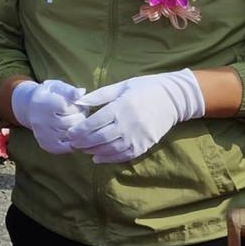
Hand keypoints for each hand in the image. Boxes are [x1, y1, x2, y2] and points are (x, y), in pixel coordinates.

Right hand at [9, 79, 87, 155]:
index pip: (69, 108)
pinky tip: (73, 132)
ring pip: (71, 135)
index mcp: (43, 104)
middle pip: (71, 122)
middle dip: (80, 116)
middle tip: (79, 112)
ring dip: (78, 128)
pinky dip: (74, 141)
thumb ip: (69, 90)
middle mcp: (41, 121)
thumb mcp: (56, 87)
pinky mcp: (46, 145)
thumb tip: (81, 93)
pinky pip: (67, 147)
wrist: (30, 108)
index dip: (77, 106)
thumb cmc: (49, 95)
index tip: (76, 103)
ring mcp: (43, 135)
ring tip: (75, 120)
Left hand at [67, 70, 204, 163]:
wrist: (175, 98)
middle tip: (72, 143)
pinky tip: (98, 157)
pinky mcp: (146, 144)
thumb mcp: (121, 86)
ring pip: (111, 149)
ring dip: (94, 151)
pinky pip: (125, 155)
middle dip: (83, 142)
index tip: (69, 133)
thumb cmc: (145, 88)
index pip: (95, 123)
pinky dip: (110, 158)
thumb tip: (78, 102)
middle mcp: (129, 123)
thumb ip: (99, 95)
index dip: (79, 130)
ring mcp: (139, 135)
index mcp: (121, 106)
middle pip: (100, 138)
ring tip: (83, 150)